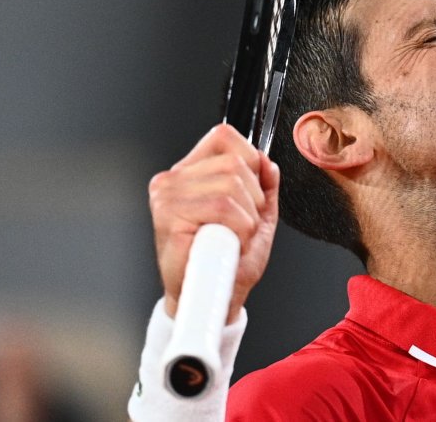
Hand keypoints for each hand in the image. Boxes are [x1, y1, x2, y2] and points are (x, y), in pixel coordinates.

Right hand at [148, 124, 278, 322]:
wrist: (213, 298)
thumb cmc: (228, 261)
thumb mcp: (258, 217)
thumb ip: (265, 186)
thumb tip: (268, 163)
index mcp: (192, 173)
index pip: (225, 137)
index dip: (250, 160)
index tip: (254, 192)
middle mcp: (173, 179)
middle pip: (235, 163)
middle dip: (254, 198)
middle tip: (244, 225)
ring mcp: (167, 196)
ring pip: (232, 185)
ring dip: (248, 217)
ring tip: (234, 237)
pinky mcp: (168, 215)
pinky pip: (223, 206)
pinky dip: (239, 228)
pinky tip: (226, 243)